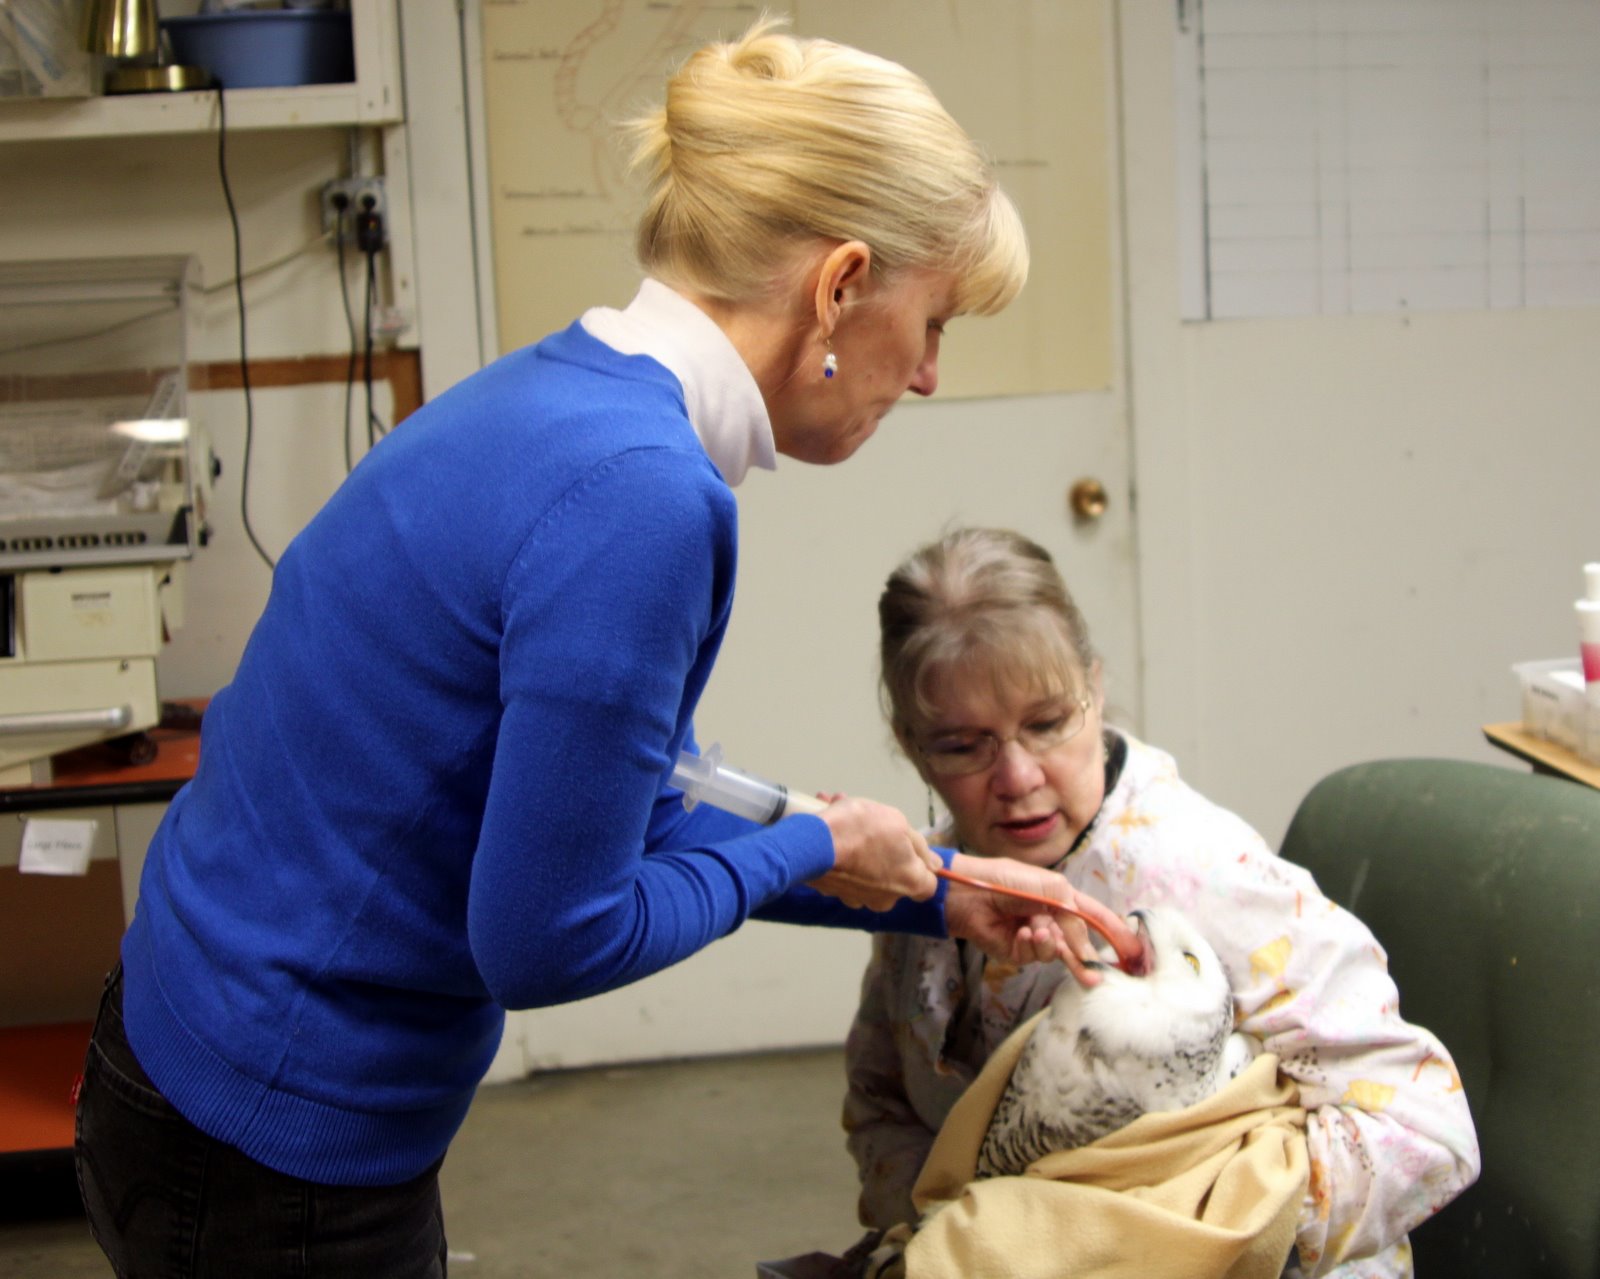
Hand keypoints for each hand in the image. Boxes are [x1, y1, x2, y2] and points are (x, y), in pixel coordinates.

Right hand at [806, 796, 940, 910]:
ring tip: (840, 808)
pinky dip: (837, 847)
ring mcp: (856, 897)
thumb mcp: (898, 823)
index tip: (907, 845)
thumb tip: (936, 864)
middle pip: (892, 873)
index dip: (920, 862)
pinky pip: (840, 865)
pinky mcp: (830, 890)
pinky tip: (827, 819)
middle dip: (882, 846)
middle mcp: (884, 898)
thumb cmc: (862, 830)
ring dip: (856, 841)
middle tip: (870, 820)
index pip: (928, 883)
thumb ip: (919, 845)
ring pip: (863, 865)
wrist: (813, 843)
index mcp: (909, 883)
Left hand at [941, 853, 1142, 985]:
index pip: (1094, 916)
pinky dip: (1031, 945)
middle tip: (1096, 976)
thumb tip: (1084, 945)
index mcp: (1062, 898)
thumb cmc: (1006, 880)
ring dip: (1051, 944)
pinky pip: (1035, 956)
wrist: (969, 893)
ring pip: (1057, 953)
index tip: (1132, 950)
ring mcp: (1035, 936)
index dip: (1114, 932)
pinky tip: (1021, 932)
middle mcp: (1051, 919)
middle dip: (1085, 957)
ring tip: (1038, 932)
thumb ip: (1072, 916)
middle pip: (1078, 943)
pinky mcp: (1018, 952)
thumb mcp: (1049, 889)